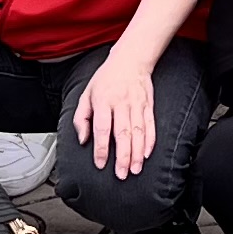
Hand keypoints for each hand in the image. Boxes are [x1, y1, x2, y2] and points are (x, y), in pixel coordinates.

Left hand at [75, 51, 159, 178]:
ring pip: (138, 132)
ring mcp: (137, 105)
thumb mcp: (86, 94)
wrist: (131, 59)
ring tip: (135, 169)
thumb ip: (82, 118)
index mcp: (103, 101)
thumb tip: (83, 140)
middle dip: (122, 156)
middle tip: (121, 174)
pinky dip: (150, 141)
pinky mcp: (148, 105)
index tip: (100, 163)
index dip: (101, 148)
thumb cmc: (106, 78)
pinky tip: (147, 154)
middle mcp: (121, 103)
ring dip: (137, 153)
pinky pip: (150, 126)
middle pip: (123, 133)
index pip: (102, 128)